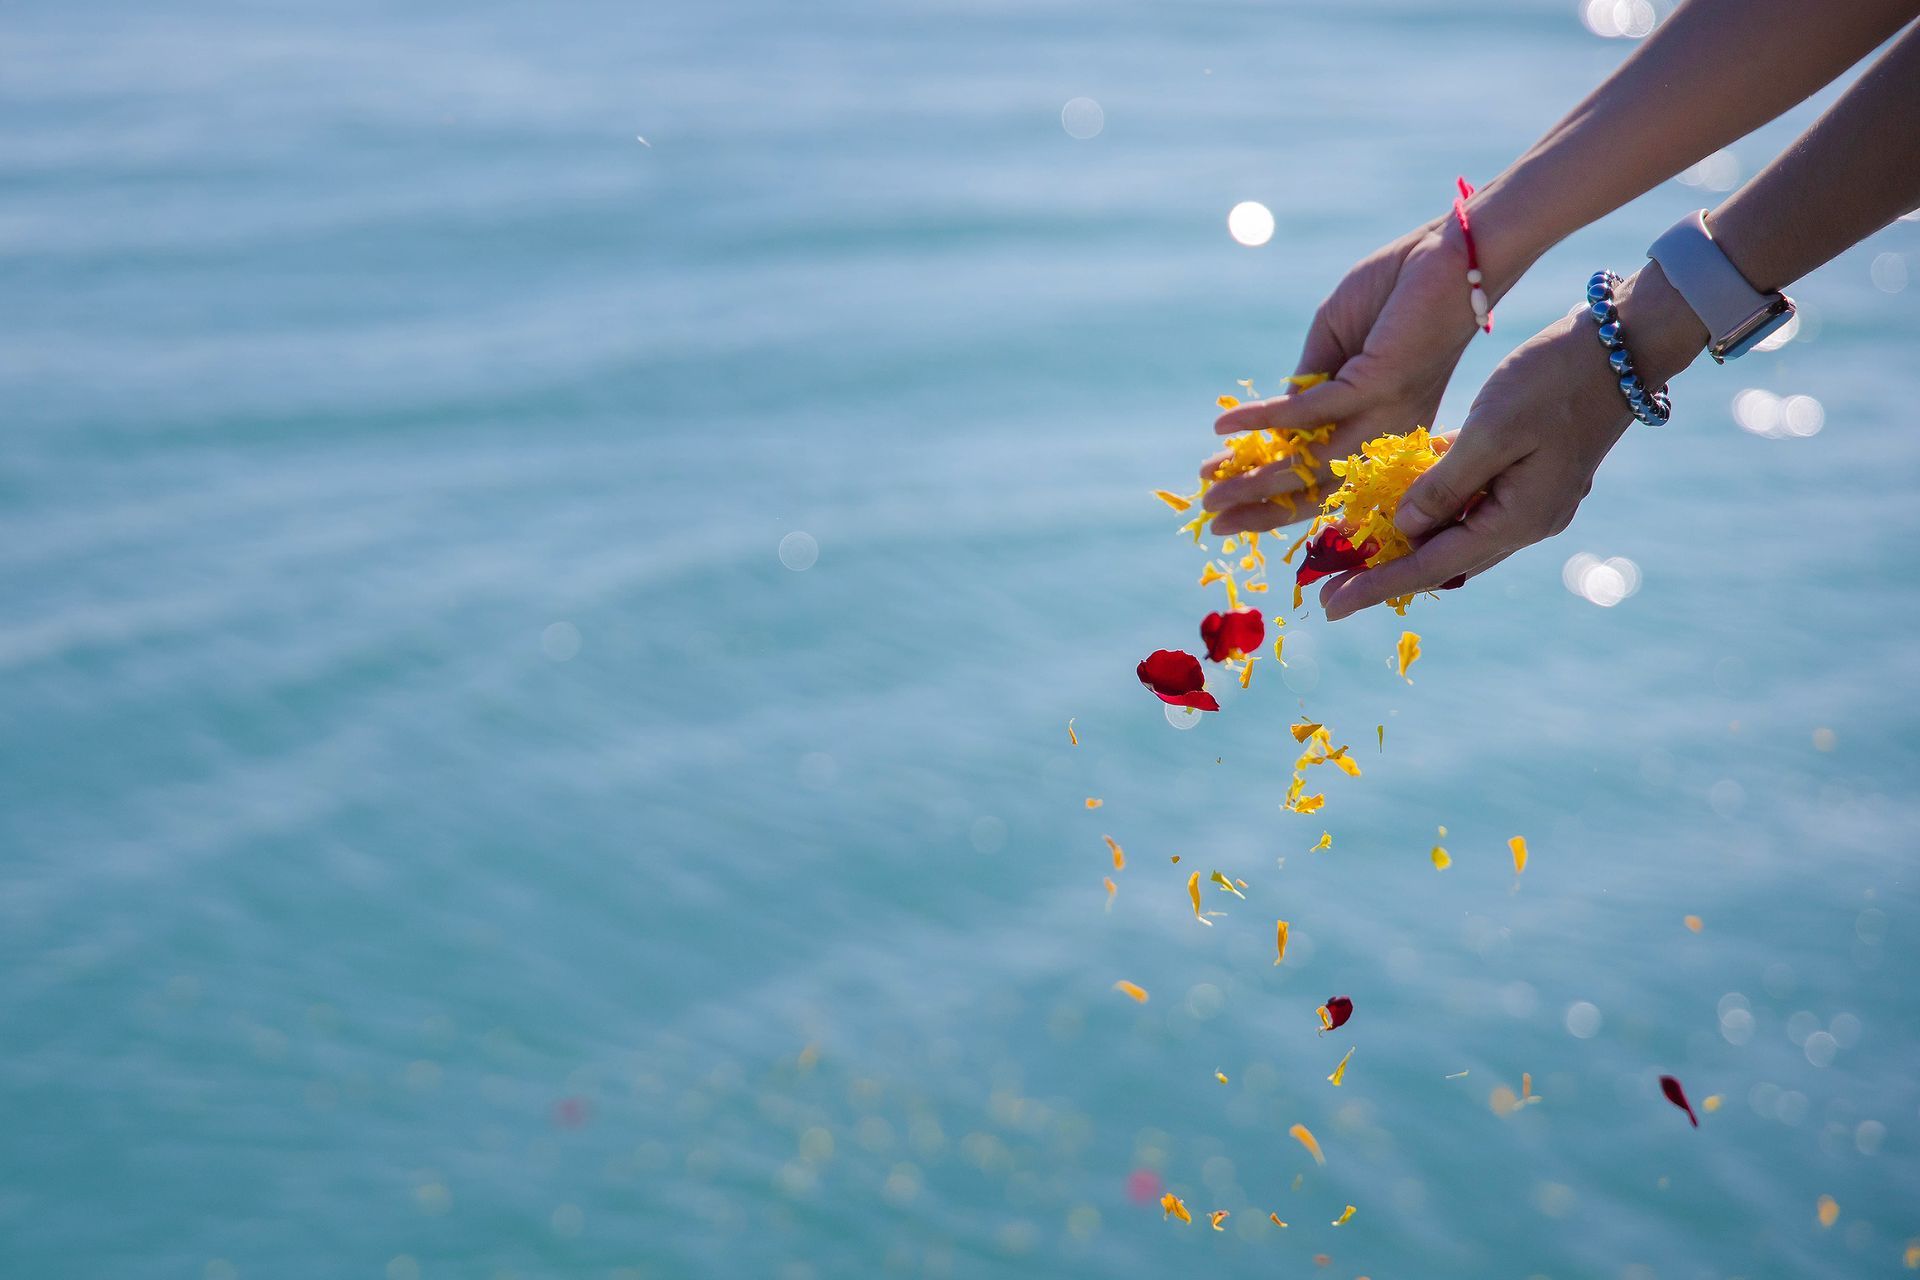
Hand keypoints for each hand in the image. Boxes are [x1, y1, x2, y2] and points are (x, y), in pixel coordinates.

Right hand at [1201, 218, 1483, 534]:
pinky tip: (1226, 427)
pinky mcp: (1379, 384)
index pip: (1322, 479)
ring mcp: (1385, 414)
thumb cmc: (1397, 295)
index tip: (1224, 504)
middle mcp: (1387, 434)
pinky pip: (1308, 413)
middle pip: (1314, 486)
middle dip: (1257, 502)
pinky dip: (1262, 419)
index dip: (1271, 496)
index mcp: (1382, 429)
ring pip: (1310, 462)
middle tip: (1209, 512)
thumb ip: (1307, 388)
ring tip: (1208, 481)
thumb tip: (1270, 427)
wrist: (1452, 255)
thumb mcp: (1338, 346)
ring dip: (1253, 474)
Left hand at [1316, 265, 1705, 619]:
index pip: (1433, 566)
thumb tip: (1402, 530)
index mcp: (1519, 519)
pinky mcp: (1528, 478)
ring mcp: (1530, 503)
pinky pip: (1469, 506)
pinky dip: (1433, 508)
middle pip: (1442, 562)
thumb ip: (1443, 486)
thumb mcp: (1490, 430)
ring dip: (1406, 544)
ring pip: (1454, 536)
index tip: (1330, 606)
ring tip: (1353, 551)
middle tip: (1329, 590)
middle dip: (1385, 575)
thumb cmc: (1553, 381)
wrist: (1620, 346)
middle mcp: (1526, 523)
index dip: (1377, 586)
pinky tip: (1396, 504)